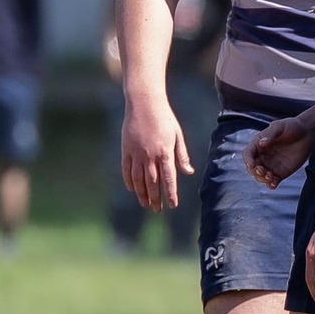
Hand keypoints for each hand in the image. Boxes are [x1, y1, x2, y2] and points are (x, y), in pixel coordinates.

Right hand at [121, 96, 193, 211]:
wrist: (144, 103)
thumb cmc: (164, 118)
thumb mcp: (177, 135)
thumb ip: (181, 155)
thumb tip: (188, 172)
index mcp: (165, 153)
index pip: (168, 179)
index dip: (170, 194)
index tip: (172, 205)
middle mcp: (150, 156)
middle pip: (152, 183)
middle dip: (155, 198)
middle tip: (157, 210)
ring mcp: (136, 154)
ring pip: (138, 179)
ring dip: (142, 193)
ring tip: (145, 204)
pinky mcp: (126, 150)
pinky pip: (126, 170)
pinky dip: (129, 181)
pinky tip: (132, 189)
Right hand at [247, 116, 314, 187]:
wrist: (307, 133)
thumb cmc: (291, 126)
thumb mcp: (279, 127)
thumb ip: (270, 134)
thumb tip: (262, 143)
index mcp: (258, 145)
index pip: (248, 154)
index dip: (247, 160)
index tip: (252, 164)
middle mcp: (262, 156)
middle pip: (252, 168)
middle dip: (255, 171)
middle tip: (262, 171)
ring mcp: (271, 165)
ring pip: (260, 177)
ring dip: (262, 179)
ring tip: (270, 177)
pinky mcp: (281, 173)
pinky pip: (273, 182)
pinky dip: (271, 185)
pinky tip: (273, 184)